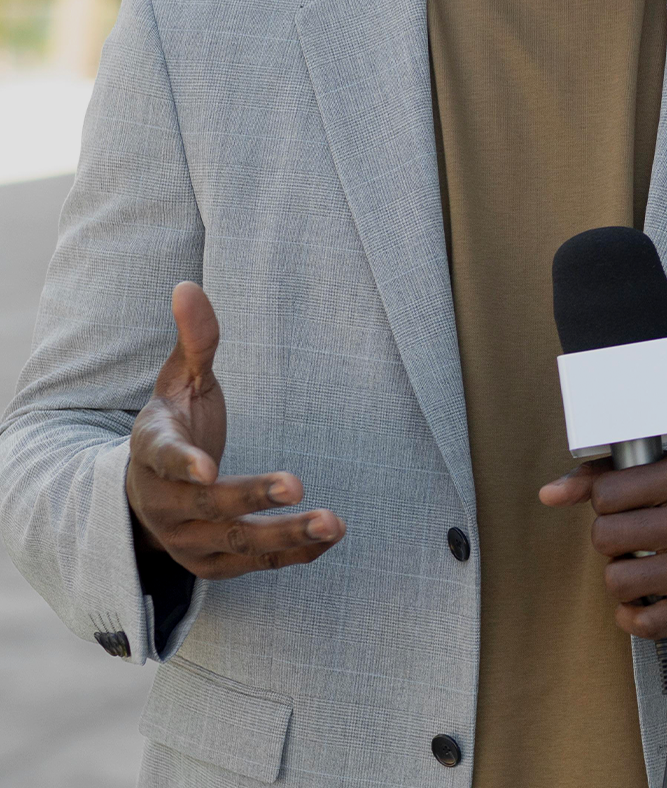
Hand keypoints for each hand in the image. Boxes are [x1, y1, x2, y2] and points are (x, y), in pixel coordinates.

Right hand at [127, 282, 344, 578]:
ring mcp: (187, 539)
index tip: (208, 470)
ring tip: (332, 522)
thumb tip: (188, 286)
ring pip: (236, 544)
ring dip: (284, 535)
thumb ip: (194, 340)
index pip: (162, 459)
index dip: (184, 464)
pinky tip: (328, 537)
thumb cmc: (175, 422)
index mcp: (151, 450)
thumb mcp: (179, 380)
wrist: (150, 492)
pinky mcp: (213, 564)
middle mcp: (165, 502)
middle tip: (297, 483)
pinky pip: (256, 564)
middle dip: (251, 497)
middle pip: (207, 508)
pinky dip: (292, 554)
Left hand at [540, 450, 666, 640]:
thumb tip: (548, 494)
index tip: (621, 504)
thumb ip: (602, 475)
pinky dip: (630, 614)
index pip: (607, 493)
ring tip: (639, 562)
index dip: (604, 502)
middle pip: (606, 537)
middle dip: (608, 538)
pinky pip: (643, 624)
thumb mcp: (663, 467)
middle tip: (629, 535)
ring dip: (619, 574)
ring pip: (618, 581)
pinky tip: (641, 598)